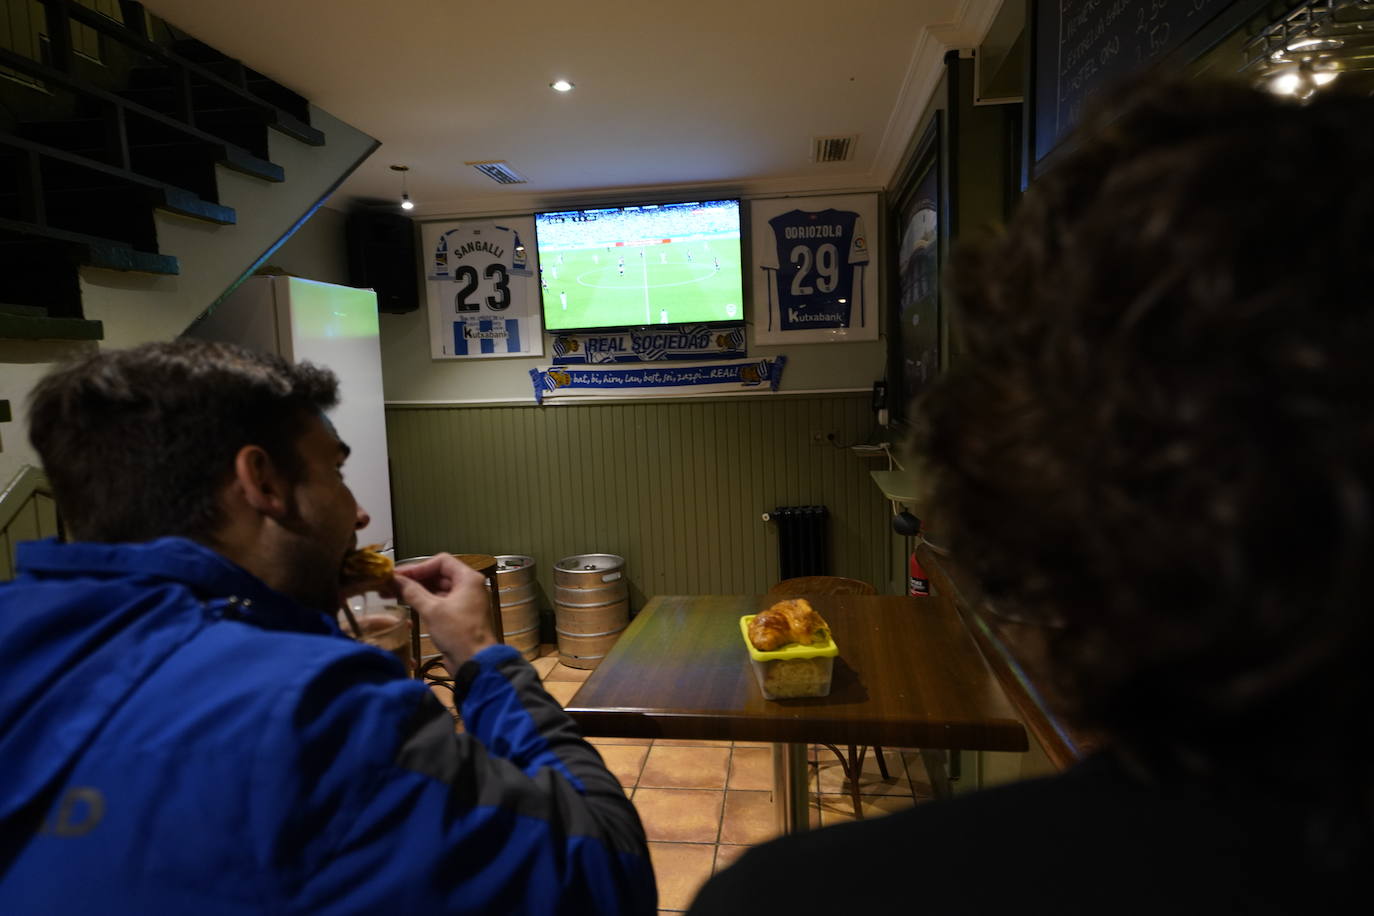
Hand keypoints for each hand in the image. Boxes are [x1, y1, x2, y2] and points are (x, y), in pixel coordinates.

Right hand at [392, 553, 497, 667]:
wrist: (475, 662)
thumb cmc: (457, 632)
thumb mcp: (432, 610)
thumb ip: (412, 592)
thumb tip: (394, 579)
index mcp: (468, 578)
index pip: (441, 561)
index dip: (419, 567)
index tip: (399, 575)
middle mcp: (468, 586)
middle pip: (438, 575)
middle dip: (414, 579)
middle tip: (389, 584)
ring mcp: (463, 601)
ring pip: (437, 589)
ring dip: (416, 591)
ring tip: (391, 593)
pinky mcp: (458, 616)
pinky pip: (439, 602)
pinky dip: (424, 602)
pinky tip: (406, 604)